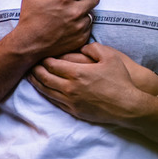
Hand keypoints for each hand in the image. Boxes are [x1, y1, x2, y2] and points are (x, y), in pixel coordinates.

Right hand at [12, 0, 98, 59]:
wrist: (28, 43)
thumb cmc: (29, 16)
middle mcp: (75, 11)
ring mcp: (79, 26)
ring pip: (91, 13)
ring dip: (86, 11)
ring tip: (74, 11)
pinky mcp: (80, 38)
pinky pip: (88, 27)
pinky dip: (82, 24)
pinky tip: (72, 23)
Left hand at [27, 43, 148, 123]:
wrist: (128, 106)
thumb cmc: (120, 80)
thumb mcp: (110, 56)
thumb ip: (93, 48)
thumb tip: (82, 47)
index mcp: (77, 73)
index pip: (52, 64)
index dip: (43, 59)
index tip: (39, 54)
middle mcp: (70, 88)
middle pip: (45, 78)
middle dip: (35, 71)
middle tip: (29, 65)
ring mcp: (71, 101)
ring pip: (47, 92)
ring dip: (37, 84)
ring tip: (31, 77)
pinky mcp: (75, 111)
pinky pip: (55, 102)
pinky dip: (47, 95)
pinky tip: (45, 90)